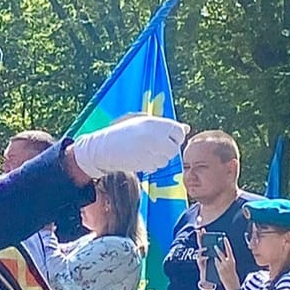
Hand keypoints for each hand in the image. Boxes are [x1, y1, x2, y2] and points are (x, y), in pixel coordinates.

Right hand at [69, 115, 187, 178]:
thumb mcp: (142, 122)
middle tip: (154, 146)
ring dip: (160, 158)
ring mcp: (150, 152)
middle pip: (174, 148)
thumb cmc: (122, 132)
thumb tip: (187, 128)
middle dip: (168, 149)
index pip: (179, 132)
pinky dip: (152, 164)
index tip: (164, 137)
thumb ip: (165, 126)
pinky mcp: (145, 164)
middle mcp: (154, 137)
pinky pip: (157, 167)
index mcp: (153, 123)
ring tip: (145, 151)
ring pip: (166, 159)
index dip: (174, 136)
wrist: (102, 148)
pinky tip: (141, 158)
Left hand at [213, 239, 240, 289]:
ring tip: (213, 248)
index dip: (226, 243)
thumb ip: (227, 260)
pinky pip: (216, 263)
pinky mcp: (219, 269)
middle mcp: (228, 262)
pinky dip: (214, 260)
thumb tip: (222, 255)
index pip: (229, 250)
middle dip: (218, 247)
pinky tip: (211, 258)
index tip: (224, 238)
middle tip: (215, 243)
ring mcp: (223, 266)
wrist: (232, 284)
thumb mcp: (231, 266)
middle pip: (222, 252)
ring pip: (217, 257)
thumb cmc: (232, 275)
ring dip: (215, 253)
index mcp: (232, 260)